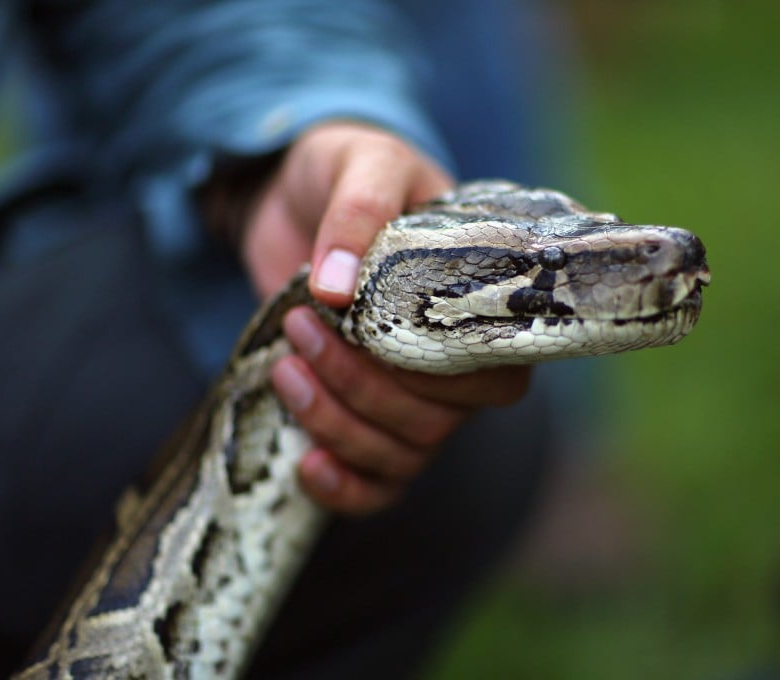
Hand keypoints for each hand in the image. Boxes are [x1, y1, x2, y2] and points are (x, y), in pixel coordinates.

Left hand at [242, 121, 531, 513]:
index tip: (372, 335)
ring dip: (338, 422)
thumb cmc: (347, 170)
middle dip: (364, 388)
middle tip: (302, 327)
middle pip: (439, 421)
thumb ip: (358, 209)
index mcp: (480, 303)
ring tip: (284, 366)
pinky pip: (377, 485)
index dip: (442, 374)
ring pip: (402, 453)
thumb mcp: (359, 162)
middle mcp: (456, 364)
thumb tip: (339, 286)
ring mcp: (411, 399)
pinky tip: (307, 466)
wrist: (293, 196)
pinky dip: (345, 489)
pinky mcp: (362, 419)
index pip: (495, 371)